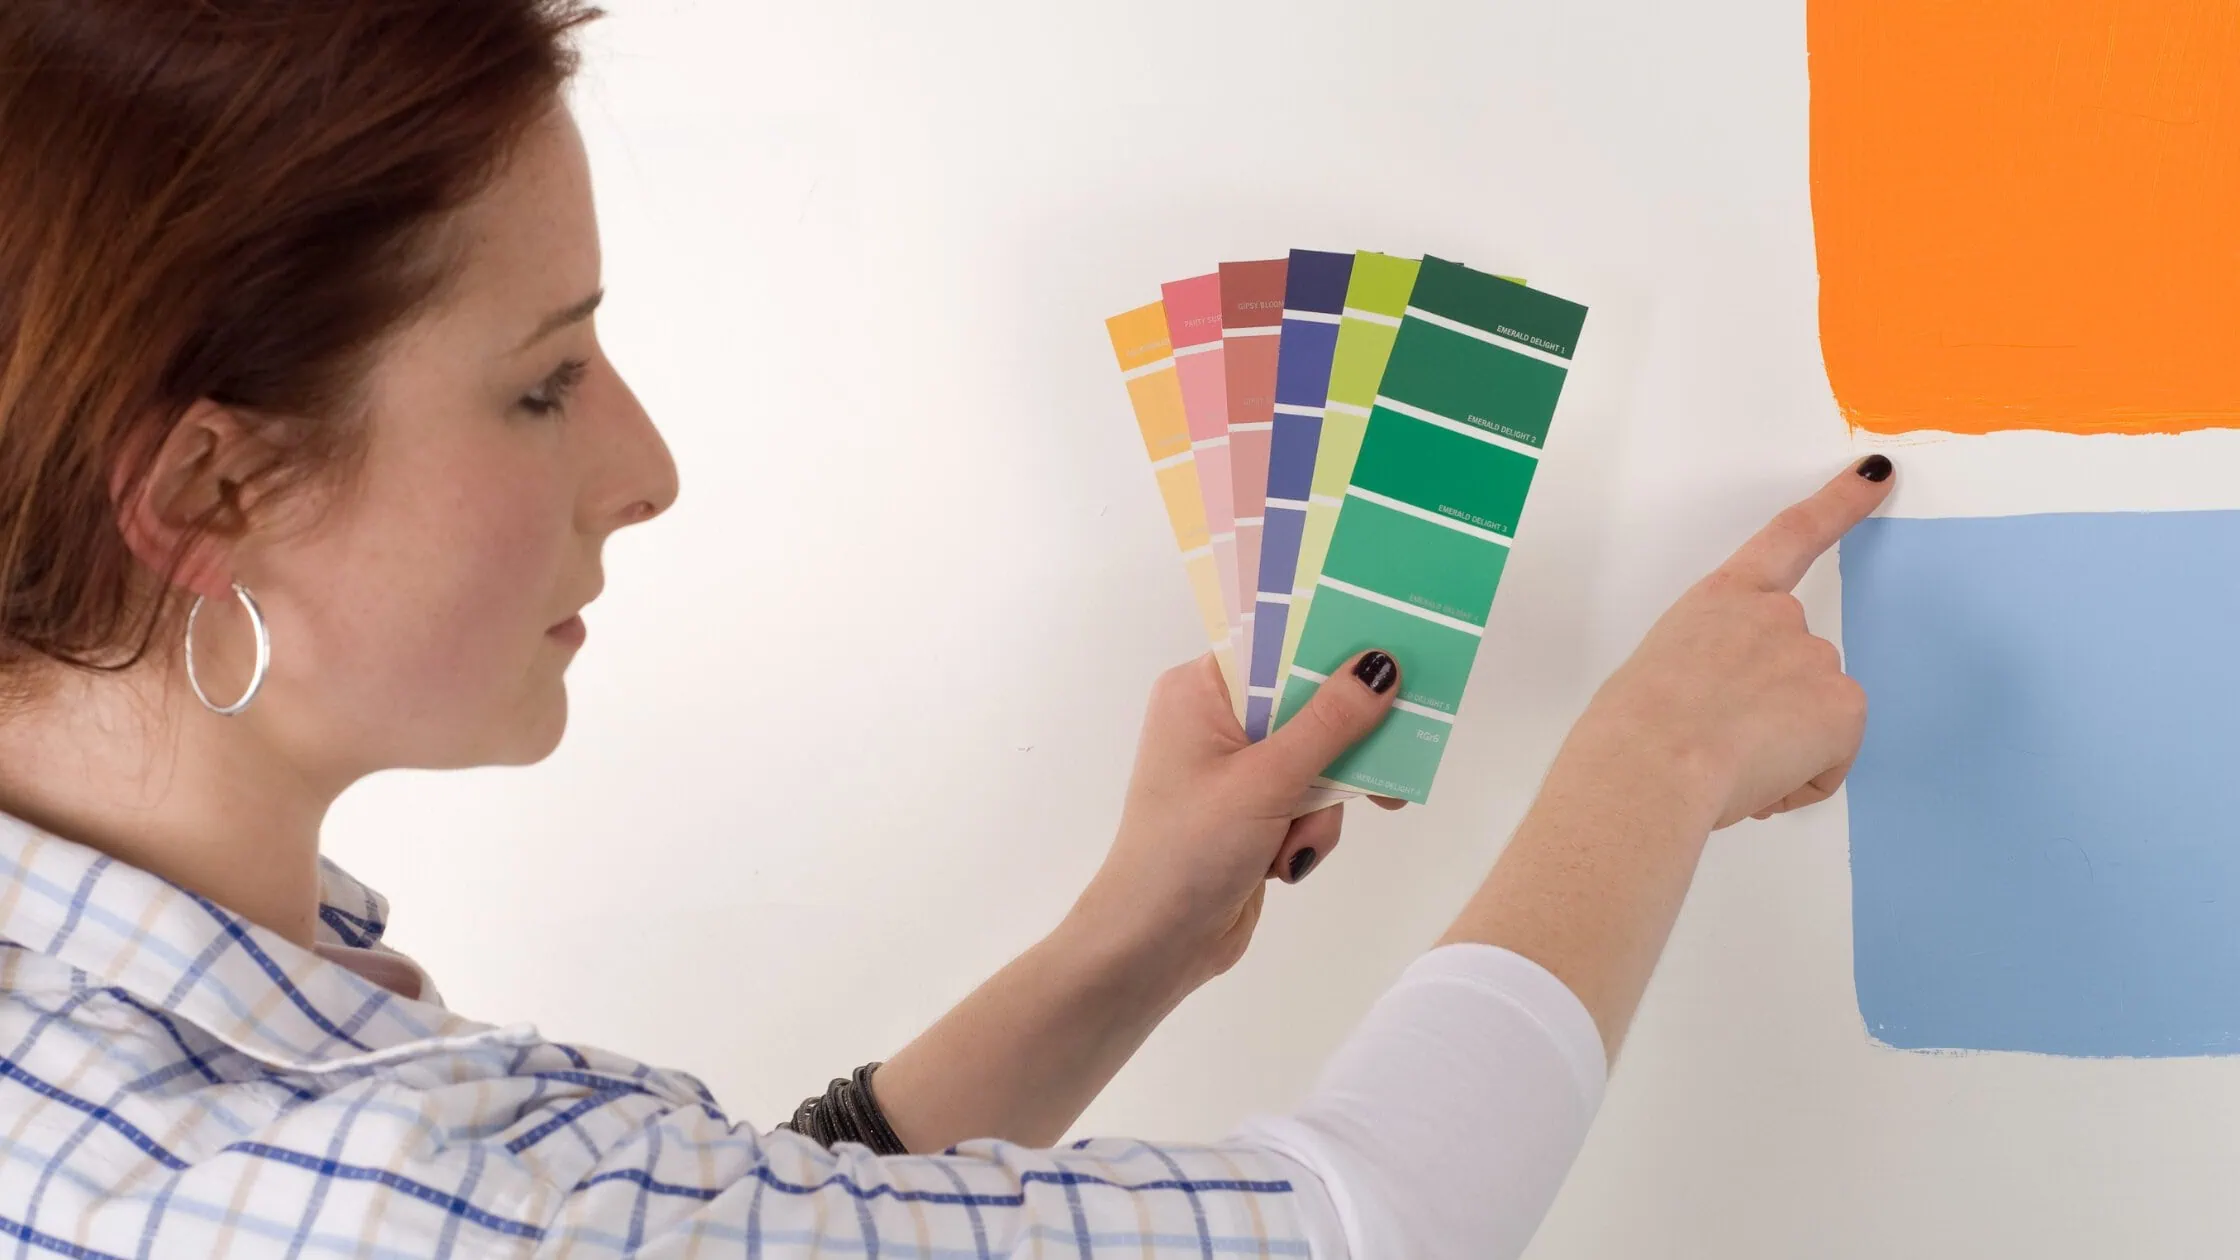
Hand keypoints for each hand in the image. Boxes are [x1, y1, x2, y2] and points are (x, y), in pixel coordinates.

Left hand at [1068, 651, 1402, 992]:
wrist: (1153, 946)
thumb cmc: (1188, 851)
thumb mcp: (1266, 781)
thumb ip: (1330, 723)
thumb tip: (1381, 666)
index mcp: (1200, 690)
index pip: (1279, 646)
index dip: (1334, 651)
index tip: (1392, 656)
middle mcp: (1216, 720)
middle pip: (1309, 705)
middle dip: (1338, 751)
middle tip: (1392, 760)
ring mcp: (1236, 770)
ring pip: (1319, 761)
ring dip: (1320, 809)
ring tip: (1295, 844)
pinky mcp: (1255, 812)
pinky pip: (1309, 802)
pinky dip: (1308, 834)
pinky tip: (1284, 865)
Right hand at [1565, 457, 1894, 830]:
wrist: (1651, 762)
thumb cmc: (1632, 730)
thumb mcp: (1661, 671)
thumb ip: (1711, 668)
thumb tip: (1729, 718)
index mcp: (1724, 599)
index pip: (1790, 537)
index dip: (1838, 503)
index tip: (1876, 474)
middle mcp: (1778, 616)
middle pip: (1798, 668)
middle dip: (1771, 713)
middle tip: (1716, 742)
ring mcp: (1816, 657)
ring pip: (1813, 721)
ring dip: (1782, 752)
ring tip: (1725, 766)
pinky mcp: (1844, 706)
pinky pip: (1830, 761)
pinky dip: (1801, 781)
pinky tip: (1757, 783)